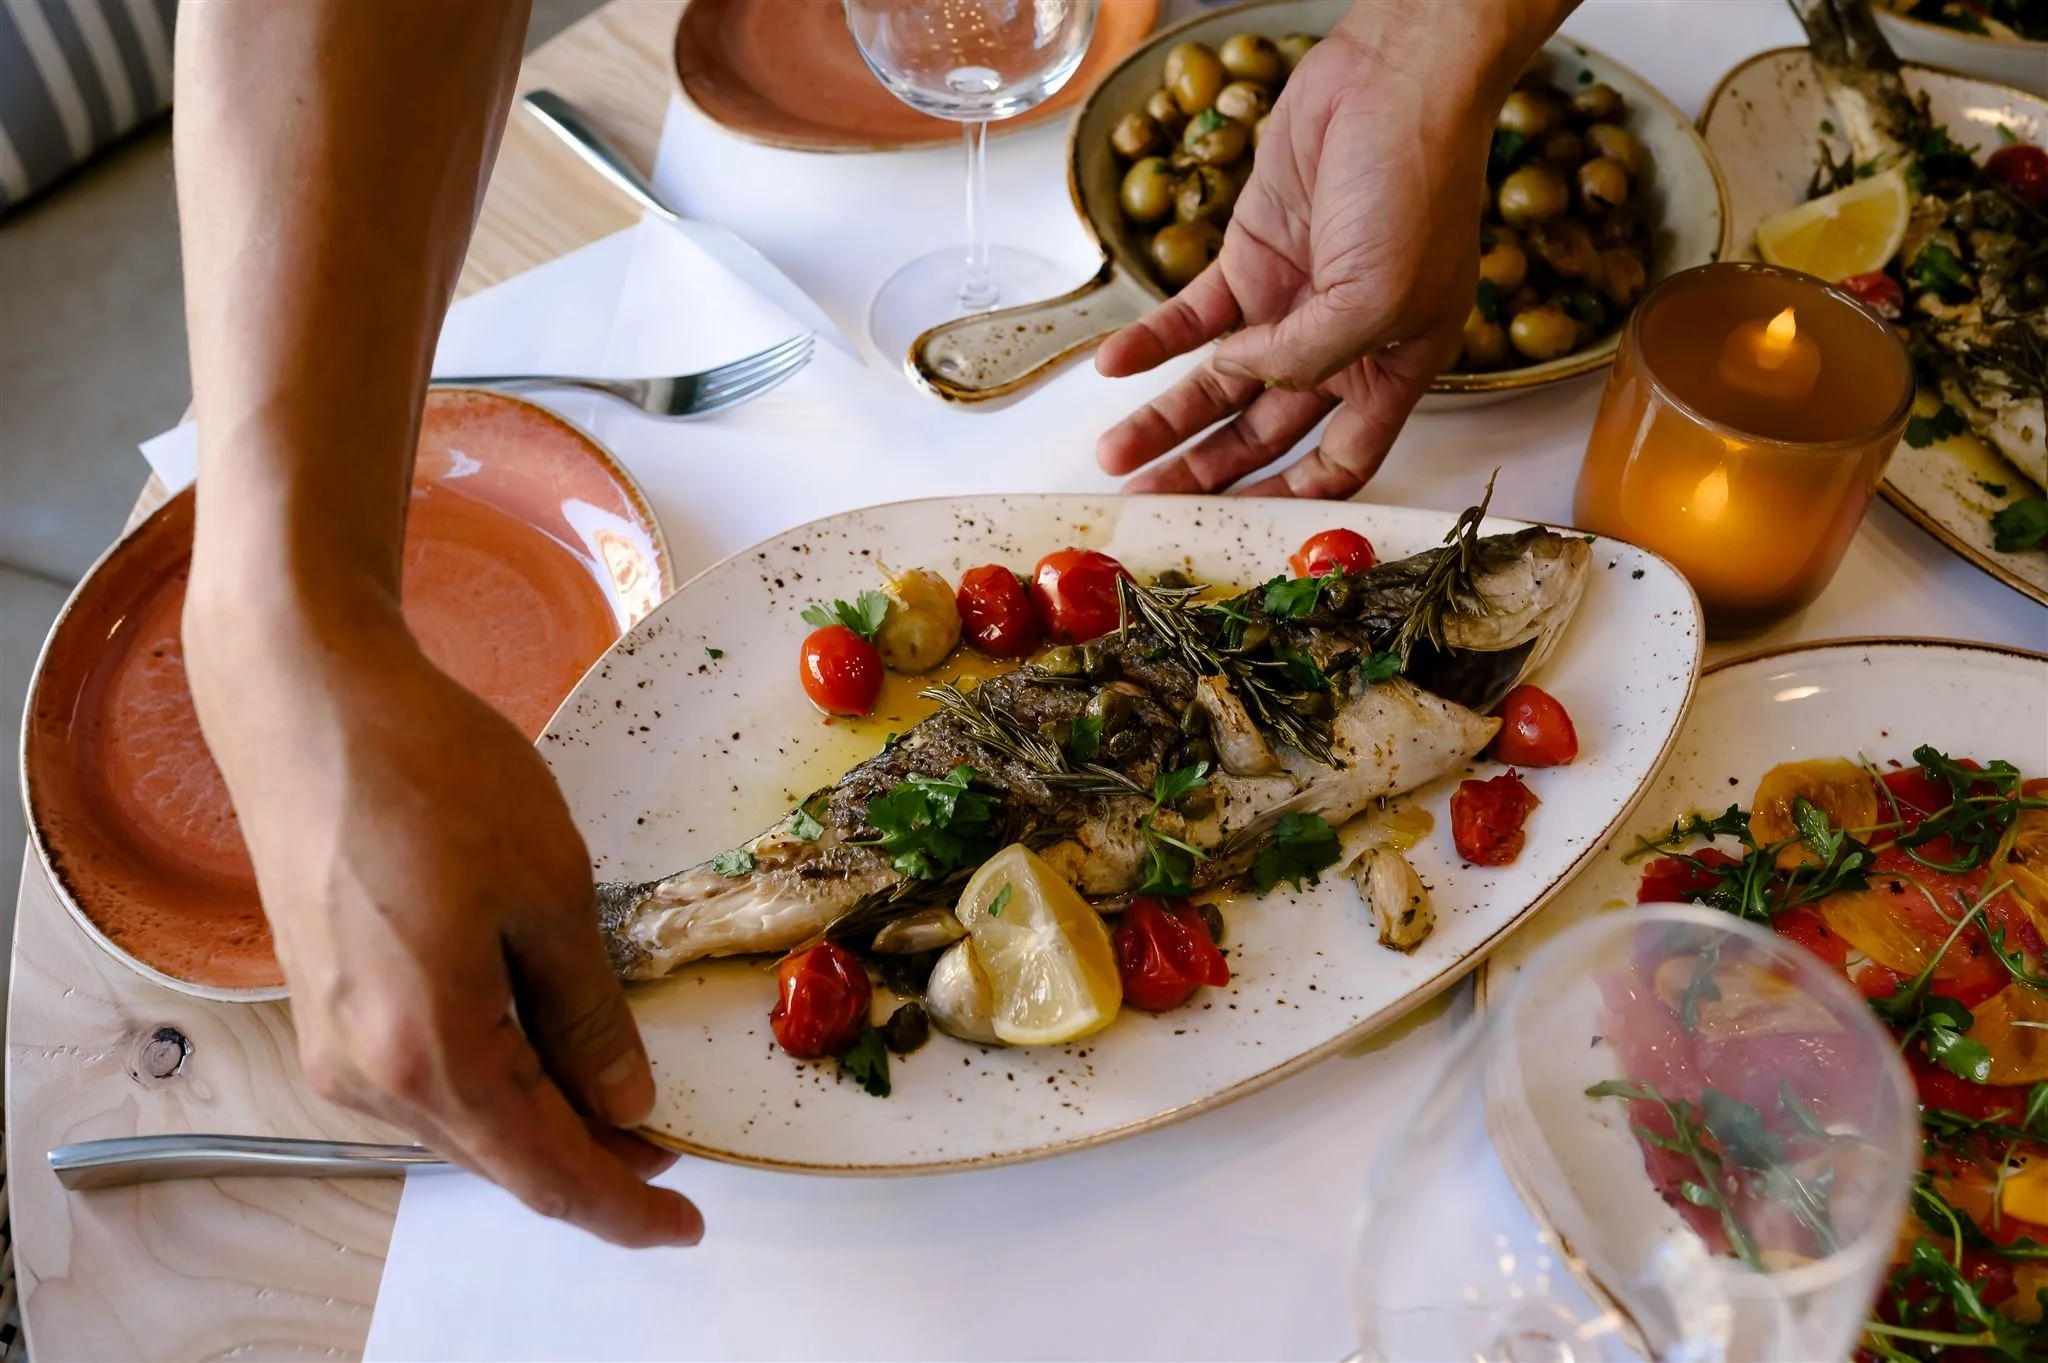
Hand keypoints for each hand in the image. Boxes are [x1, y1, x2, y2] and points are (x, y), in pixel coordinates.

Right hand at [183, 592, 700, 1246]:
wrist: (309, 705)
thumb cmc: (426, 778)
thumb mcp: (551, 894)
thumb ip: (589, 1016)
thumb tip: (626, 1100)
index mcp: (430, 1054)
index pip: (546, 1173)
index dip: (624, 1208)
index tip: (685, 1224)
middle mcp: (366, 1074)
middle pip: (502, 1156)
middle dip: (592, 1165)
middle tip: (668, 1157)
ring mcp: (335, 1046)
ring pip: (463, 1120)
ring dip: (543, 1119)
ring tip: (618, 1093)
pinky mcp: (327, 1008)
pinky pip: (426, 1076)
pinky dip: (494, 1078)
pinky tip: (541, 1047)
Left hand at [1096, 4, 1548, 497]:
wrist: (1391, 79)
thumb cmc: (1416, 181)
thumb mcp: (1377, 297)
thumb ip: (1311, 359)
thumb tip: (1245, 384)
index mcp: (1395, 367)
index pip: (1342, 461)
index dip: (1293, 499)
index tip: (1237, 529)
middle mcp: (1340, 346)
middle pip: (1264, 435)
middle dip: (1206, 474)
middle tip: (1149, 506)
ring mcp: (1289, 304)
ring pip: (1218, 385)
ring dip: (1166, 421)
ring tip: (1115, 455)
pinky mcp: (1248, 261)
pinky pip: (1189, 319)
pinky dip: (1150, 344)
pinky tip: (1113, 368)